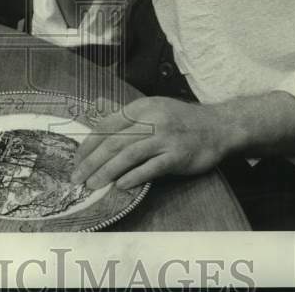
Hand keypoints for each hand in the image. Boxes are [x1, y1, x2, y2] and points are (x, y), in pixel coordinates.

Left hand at [71, 97, 232, 189]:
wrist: (218, 127)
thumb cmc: (181, 120)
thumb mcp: (153, 109)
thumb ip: (127, 117)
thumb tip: (95, 118)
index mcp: (141, 108)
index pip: (107, 125)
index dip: (89, 143)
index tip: (76, 159)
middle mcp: (151, 120)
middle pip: (113, 142)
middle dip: (91, 161)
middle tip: (76, 177)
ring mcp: (165, 138)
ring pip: (128, 155)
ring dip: (107, 172)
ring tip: (92, 185)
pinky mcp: (177, 156)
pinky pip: (151, 168)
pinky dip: (134, 177)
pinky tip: (120, 186)